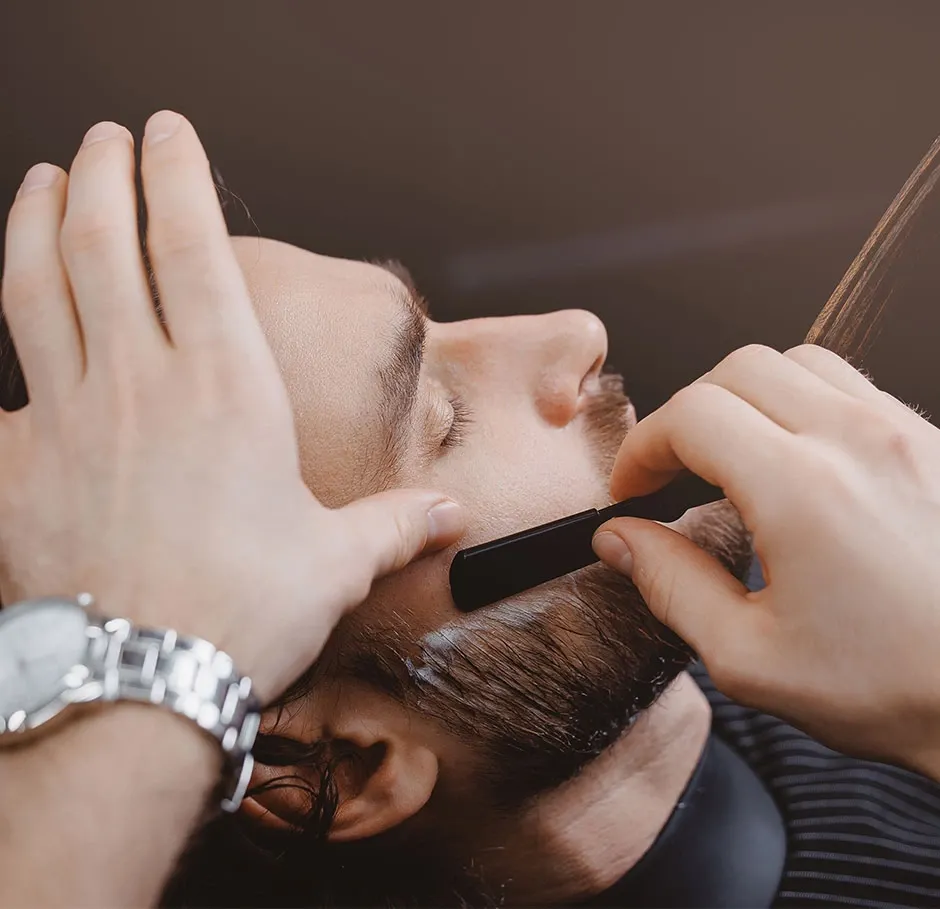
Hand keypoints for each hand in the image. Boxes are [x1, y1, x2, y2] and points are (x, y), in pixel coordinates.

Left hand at [0, 112, 463, 701]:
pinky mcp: (17, 467)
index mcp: (227, 390)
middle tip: (104, 139)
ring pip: (32, 288)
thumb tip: (457, 515)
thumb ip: (399, 524)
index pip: (193, 248)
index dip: (177, 176)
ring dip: (32, 222)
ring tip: (38, 181)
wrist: (145, 687)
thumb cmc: (248, 615)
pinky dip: (3, 350)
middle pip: (101, 243)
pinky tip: (10, 338)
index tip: (168, 131)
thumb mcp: (339, 562)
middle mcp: (142, 384)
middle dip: (100, 173)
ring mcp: (69, 418)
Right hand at [592, 344, 939, 775]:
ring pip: (799, 363)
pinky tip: (798, 461)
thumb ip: (670, 586)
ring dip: (746, 399)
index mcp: (803, 491)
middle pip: (738, 370)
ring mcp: (906, 434)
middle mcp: (858, 442)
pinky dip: (804, 405)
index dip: (644, 447)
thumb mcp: (751, 657)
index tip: (634, 487)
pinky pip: (853, 387)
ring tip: (732, 457)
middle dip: (687, 415)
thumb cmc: (895, 689)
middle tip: (671, 470)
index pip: (692, 415)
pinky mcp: (936, 444)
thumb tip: (620, 541)